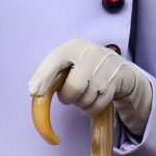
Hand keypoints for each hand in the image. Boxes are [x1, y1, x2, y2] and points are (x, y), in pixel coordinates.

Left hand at [28, 38, 153, 135]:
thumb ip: (54, 72)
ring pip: (84, 100)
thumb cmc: (88, 67)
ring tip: (86, 93)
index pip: (55, 60)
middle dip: (68, 97)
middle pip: (72, 88)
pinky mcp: (115, 82)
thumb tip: (34, 91)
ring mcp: (104, 68)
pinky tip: (95, 98)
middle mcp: (90, 53)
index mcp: (73, 46)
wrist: (122, 71)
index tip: (33, 92)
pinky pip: (96, 106)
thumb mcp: (72, 62)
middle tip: (70, 94)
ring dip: (81, 103)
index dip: (42, 77)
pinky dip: (91, 108)